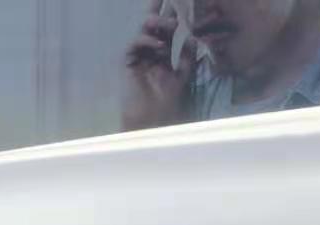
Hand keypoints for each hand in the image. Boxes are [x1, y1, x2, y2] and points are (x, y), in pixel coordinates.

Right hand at [120, 1, 195, 131]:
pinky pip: (135, 43)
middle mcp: (149, 49)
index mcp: (162, 51)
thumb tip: (191, 35)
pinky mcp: (127, 60)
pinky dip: (147, 41)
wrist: (151, 118)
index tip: (183, 1)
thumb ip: (187, 55)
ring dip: (159, 23)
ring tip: (172, 24)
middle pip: (153, 22)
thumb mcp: (183, 74)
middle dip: (159, 7)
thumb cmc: (166, 100)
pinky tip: (160, 46)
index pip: (167, 27)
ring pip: (144, 29)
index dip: (173, 12)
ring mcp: (137, 54)